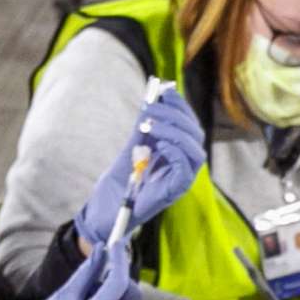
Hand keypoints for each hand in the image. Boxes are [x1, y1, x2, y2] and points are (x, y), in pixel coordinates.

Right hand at [0, 238, 140, 299]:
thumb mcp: (63, 296)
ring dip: (120, 296)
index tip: (117, 244)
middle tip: (103, 271)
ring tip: (93, 296)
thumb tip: (102, 250)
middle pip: (133, 297)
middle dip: (122, 279)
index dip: (120, 260)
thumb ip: (88, 272)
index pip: (119, 284)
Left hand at [74, 94, 206, 247]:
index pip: (189, 124)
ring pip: (195, 150)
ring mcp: (181, 179)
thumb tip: (152, 97)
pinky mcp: (175, 191)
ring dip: (174, 131)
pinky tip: (159, 144)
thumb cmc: (119, 181)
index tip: (164, 90)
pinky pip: (186, 169)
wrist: (104, 209)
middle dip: (175, 115)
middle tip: (150, 108)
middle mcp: (183, 164)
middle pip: (195, 134)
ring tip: (149, 124)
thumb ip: (144, 126)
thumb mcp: (132, 145)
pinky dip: (176, 151)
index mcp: (176, 152)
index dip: (180, 105)